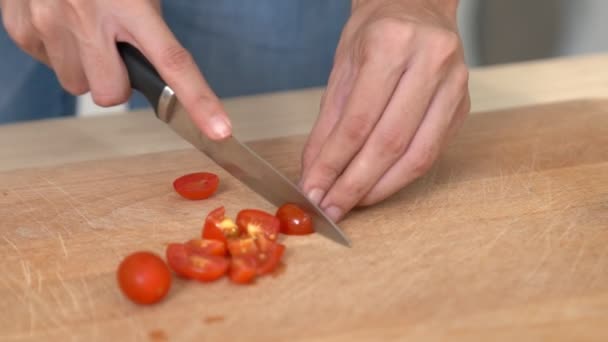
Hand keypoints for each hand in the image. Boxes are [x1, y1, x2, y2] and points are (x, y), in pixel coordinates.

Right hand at [0, 0, 230, 138]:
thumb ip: (149, 24)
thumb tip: (162, 68)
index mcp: (130, 4)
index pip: (172, 61)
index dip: (199, 100)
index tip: (218, 129)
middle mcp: (87, 17)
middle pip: (111, 93)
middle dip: (116, 83)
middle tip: (114, 52)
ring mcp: (49, 25)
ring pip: (76, 85)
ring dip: (86, 68)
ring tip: (84, 31)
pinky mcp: (23, 30)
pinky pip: (49, 66)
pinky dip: (60, 53)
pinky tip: (62, 25)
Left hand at [300, 0, 469, 220]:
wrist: (417, 6)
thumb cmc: (376, 32)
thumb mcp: (342, 68)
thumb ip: (328, 124)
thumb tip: (314, 172)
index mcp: (392, 44)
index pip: (359, 121)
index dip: (334, 164)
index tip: (314, 189)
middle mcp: (430, 62)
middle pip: (390, 143)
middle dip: (355, 184)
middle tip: (331, 207)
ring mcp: (455, 85)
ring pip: (417, 155)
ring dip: (381, 188)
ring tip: (352, 203)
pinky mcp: (463, 106)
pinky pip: (432, 153)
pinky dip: (401, 176)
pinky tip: (378, 187)